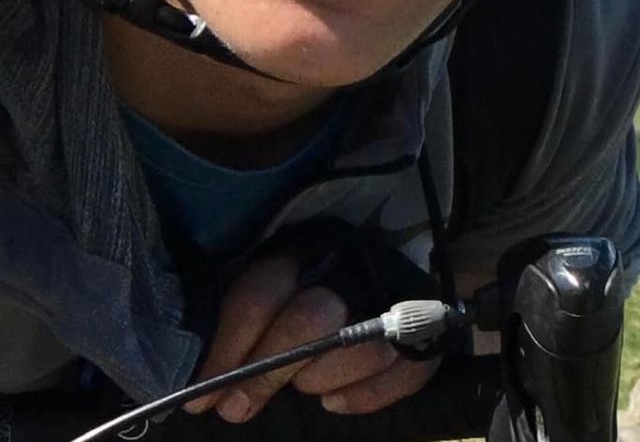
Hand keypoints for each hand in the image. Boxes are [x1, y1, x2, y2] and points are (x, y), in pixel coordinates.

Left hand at [183, 254, 440, 421]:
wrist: (376, 281)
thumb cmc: (289, 303)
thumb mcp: (257, 298)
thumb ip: (234, 321)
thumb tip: (192, 375)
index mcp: (302, 250)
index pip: (262, 291)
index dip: (229, 346)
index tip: (201, 394)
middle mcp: (352, 267)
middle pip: (311, 318)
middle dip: (269, 371)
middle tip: (238, 407)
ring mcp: (396, 298)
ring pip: (362, 345)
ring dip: (322, 379)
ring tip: (304, 390)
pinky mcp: (428, 332)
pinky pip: (407, 371)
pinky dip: (367, 395)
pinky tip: (337, 402)